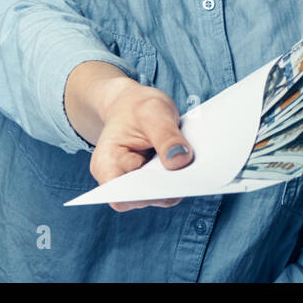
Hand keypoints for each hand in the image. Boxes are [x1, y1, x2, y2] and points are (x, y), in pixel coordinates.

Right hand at [87, 76, 194, 211]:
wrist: (134, 104)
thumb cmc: (136, 107)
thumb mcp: (152, 112)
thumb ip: (165, 136)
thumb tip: (180, 162)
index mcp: (106, 164)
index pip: (120, 196)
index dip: (143, 195)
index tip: (168, 182)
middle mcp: (118, 179)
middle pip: (145, 197)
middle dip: (168, 187)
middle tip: (193, 172)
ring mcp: (137, 182)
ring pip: (161, 195)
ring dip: (178, 182)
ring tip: (196, 166)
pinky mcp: (154, 179)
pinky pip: (170, 186)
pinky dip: (181, 176)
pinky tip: (194, 164)